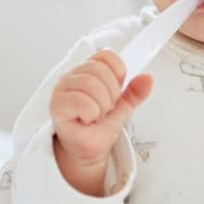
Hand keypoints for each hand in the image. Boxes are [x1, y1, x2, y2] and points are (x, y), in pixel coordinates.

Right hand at [49, 50, 152, 190]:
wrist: (90, 148)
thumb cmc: (100, 127)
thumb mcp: (124, 107)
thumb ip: (135, 92)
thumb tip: (147, 78)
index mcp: (88, 71)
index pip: (105, 56)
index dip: (117, 74)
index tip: (116, 93)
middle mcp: (73, 76)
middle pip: (99, 69)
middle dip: (111, 94)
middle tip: (106, 109)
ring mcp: (62, 89)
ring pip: (89, 83)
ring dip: (101, 105)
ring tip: (96, 115)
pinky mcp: (56, 105)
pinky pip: (78, 99)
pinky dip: (91, 112)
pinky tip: (88, 119)